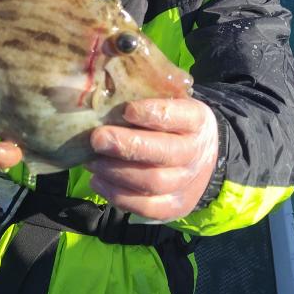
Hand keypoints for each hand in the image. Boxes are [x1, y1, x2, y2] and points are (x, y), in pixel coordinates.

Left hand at [87, 98, 219, 220]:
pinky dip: (118, 195)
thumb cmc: (173, 124)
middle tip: (97, 138)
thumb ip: (146, 95)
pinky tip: (98, 181)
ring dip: (116, 172)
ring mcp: (187, 184)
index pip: (179, 117)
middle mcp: (196, 153)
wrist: (202, 159)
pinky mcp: (175, 207)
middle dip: (127, 146)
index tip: (127, 109)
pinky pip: (146, 207)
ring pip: (153, 182)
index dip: (153, 114)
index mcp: (197, 121)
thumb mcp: (170, 102)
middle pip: (164, 154)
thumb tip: (107, 86)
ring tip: (91, 161)